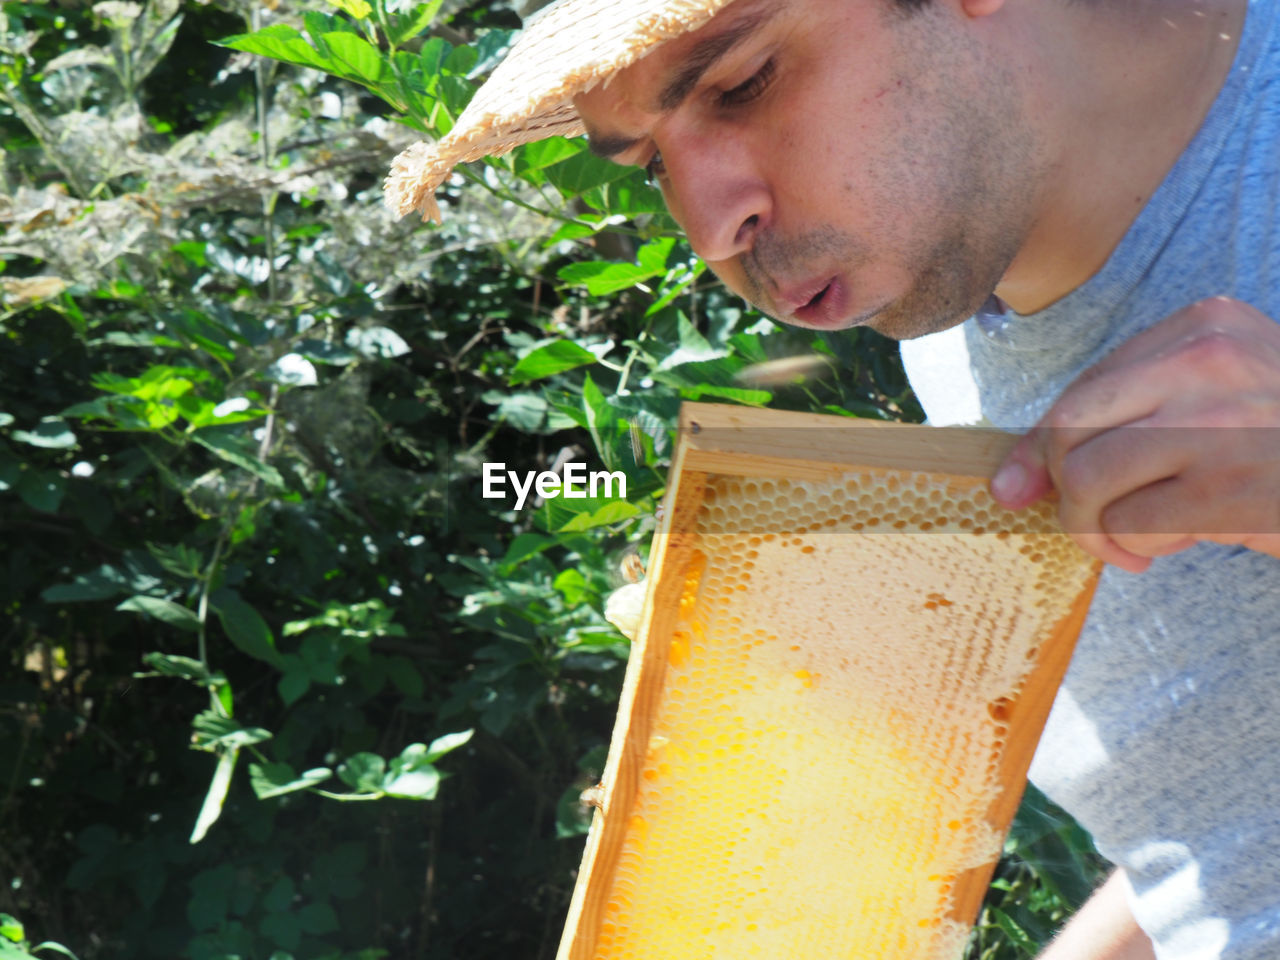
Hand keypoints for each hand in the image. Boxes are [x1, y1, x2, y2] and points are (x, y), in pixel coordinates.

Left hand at [990, 296, 1279, 571]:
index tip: (1020, 486)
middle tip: (1095, 523)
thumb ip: (1127, 422)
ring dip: (1094, 528)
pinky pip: (1127, 524)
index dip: (1039, 447)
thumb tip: (1008, 483)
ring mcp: (1219, 421)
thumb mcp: (1219, 405)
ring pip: (1085, 479)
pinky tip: (1174, 547)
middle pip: (1068, 429)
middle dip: (1061, 489)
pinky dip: (1134, 549)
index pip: (1083, 388)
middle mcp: (1208, 361)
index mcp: (1206, 326)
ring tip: (1131, 543)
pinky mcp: (1229, 487)